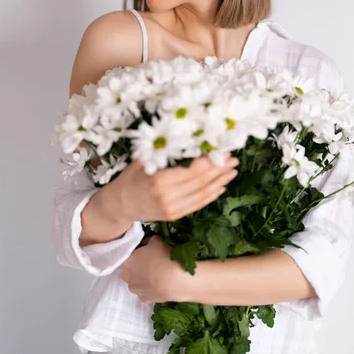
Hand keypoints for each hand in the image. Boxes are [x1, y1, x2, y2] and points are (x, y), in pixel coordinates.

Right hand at [111, 153, 238, 222]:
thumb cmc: (132, 175)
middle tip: (234, 158)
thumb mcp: (145, 158)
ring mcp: (172, 208)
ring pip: (202, 194)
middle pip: (201, 181)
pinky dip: (211, 195)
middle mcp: (168, 196)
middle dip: (220, 169)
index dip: (211, 160)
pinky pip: (198, 204)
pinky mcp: (174, 215)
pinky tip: (221, 186)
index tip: (224, 150)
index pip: (193, 169)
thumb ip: (167, 151)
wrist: (119, 203)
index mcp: (160, 179)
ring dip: (220, 182)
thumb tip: (193, 137)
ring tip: (232, 171)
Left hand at [121, 235, 184, 302]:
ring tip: (156, 274)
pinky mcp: (144, 299)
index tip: (145, 251)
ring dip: (142, 278)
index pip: (127, 254)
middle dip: (137, 266)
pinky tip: (159, 284)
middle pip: (129, 269)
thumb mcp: (156, 240)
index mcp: (127, 260)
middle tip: (150, 262)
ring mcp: (135, 289)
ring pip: (136, 282)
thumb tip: (145, 244)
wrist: (176, 280)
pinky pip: (144, 291)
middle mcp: (127, 276)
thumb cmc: (164, 257)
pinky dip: (149, 288)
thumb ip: (147, 241)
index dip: (136, 252)